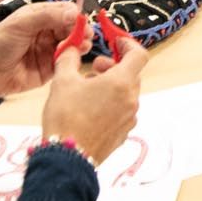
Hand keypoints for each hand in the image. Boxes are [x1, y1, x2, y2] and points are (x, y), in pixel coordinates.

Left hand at [0, 1, 82, 97]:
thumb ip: (47, 17)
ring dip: (80, 44)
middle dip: (81, 30)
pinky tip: (76, 57)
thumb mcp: (20, 25)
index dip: (74, 15)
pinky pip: (66, 62)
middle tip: (87, 36)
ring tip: (83, 46)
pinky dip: (73, 59)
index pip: (64, 11)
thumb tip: (74, 13)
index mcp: (39, 16)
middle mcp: (47, 31)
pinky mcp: (51, 68)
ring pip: (72, 44)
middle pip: (72, 28)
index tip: (81, 21)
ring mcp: (50, 50)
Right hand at [41, 41, 148, 164]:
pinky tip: (90, 109)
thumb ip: (69, 58)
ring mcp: (129, 119)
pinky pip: (121, 111)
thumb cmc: (66, 119)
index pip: (139, 54)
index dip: (128, 44)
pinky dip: (110, 103)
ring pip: (126, 93)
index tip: (116, 41)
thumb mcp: (63, 81)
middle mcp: (131, 100)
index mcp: (122, 83)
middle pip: (132, 74)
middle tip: (94, 67)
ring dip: (111, 85)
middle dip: (114, 66)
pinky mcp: (122, 133)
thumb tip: (71, 47)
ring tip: (87, 89)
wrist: (67, 159)